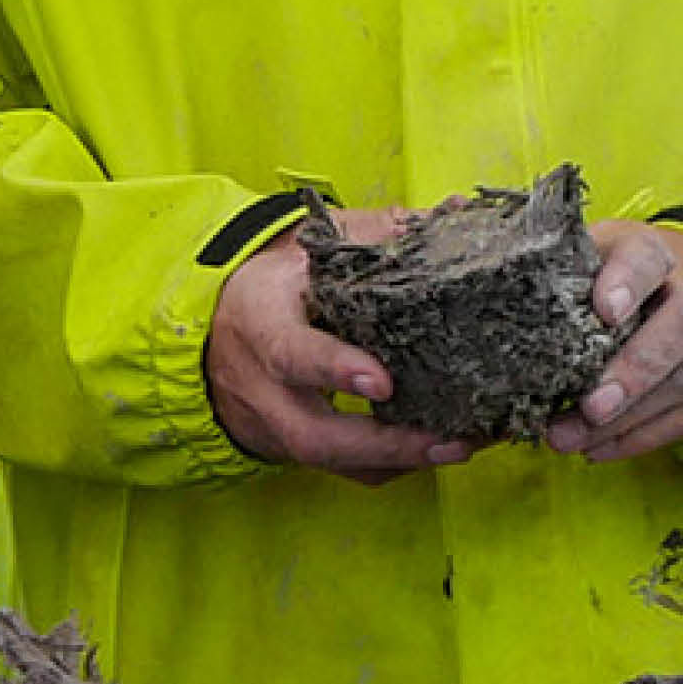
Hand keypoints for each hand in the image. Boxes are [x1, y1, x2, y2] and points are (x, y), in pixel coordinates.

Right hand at [205, 224, 470, 481]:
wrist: (217, 333)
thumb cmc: (274, 286)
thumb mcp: (307, 250)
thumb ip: (375, 236)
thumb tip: (454, 212)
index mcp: (262, 326)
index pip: (293, 354)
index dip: (335, 369)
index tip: (383, 381)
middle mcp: (264, 389)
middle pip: (316, 435)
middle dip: (385, 444)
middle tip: (450, 439)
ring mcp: (276, 427)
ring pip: (334, 462)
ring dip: (402, 460)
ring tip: (465, 444)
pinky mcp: (296, 451)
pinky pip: (346, 471)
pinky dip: (396, 464)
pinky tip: (441, 447)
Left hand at [544, 220, 682, 463]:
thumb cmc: (618, 278)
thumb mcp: (587, 260)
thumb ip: (551, 279)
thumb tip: (480, 306)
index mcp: (651, 252)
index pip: (647, 257)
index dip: (629, 281)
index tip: (605, 310)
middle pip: (681, 327)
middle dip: (635, 370)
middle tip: (590, 406)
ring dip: (627, 418)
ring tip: (569, 438)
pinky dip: (644, 437)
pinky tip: (598, 448)